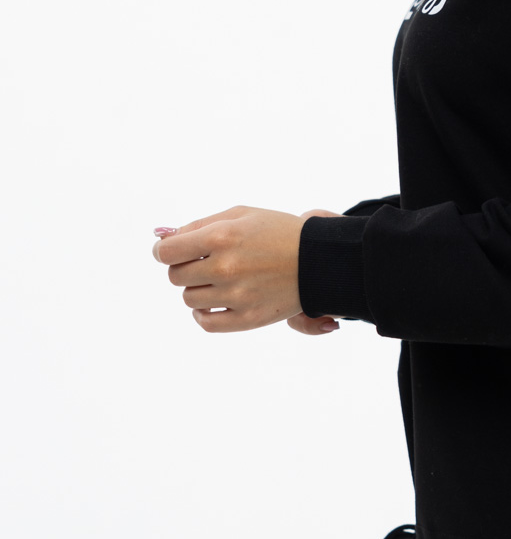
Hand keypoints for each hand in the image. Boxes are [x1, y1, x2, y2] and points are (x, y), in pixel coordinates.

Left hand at [152, 205, 340, 333]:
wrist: (319, 260)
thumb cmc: (278, 232)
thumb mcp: (241, 215)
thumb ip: (199, 225)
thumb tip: (163, 239)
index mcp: (222, 236)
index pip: (167, 251)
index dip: (163, 251)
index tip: (170, 251)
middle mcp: (226, 267)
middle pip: (176, 276)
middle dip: (185, 267)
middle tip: (205, 261)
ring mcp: (236, 296)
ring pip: (189, 299)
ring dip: (198, 288)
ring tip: (220, 279)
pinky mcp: (247, 318)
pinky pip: (206, 323)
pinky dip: (203, 313)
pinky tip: (215, 301)